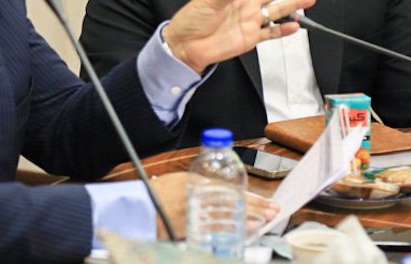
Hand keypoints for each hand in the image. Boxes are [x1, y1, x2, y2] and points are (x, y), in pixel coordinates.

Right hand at [151, 173, 279, 239]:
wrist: (138, 207)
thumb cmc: (156, 195)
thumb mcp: (180, 181)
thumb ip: (201, 185)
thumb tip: (225, 193)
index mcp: (197, 180)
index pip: (231, 187)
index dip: (251, 195)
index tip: (267, 201)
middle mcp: (198, 193)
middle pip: (233, 200)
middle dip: (256, 206)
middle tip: (272, 210)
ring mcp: (194, 209)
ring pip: (227, 213)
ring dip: (247, 218)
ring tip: (264, 220)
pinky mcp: (189, 225)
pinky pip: (215, 228)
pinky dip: (231, 230)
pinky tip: (243, 231)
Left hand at [163, 0, 315, 72]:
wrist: (186, 45)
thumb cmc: (192, 19)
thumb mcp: (209, 0)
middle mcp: (246, 4)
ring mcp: (249, 21)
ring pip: (277, 11)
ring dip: (293, 5)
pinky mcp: (250, 37)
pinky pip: (271, 33)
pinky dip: (283, 30)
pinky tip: (295, 25)